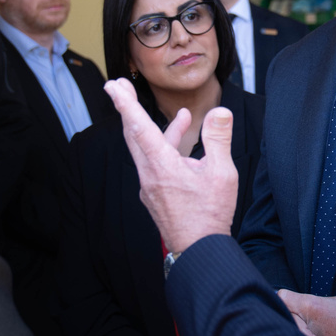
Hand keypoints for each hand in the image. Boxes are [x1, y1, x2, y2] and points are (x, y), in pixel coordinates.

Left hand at [104, 78, 237, 254]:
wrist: (199, 250)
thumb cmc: (210, 214)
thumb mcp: (222, 173)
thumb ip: (218, 139)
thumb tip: (220, 112)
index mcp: (162, 166)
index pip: (140, 127)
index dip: (126, 103)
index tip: (113, 86)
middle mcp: (149, 174)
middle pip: (133, 134)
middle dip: (127, 108)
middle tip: (119, 86)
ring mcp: (150, 186)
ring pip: (146, 149)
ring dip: (156, 129)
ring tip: (183, 116)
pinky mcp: (156, 194)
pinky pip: (155, 164)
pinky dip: (166, 149)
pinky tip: (186, 150)